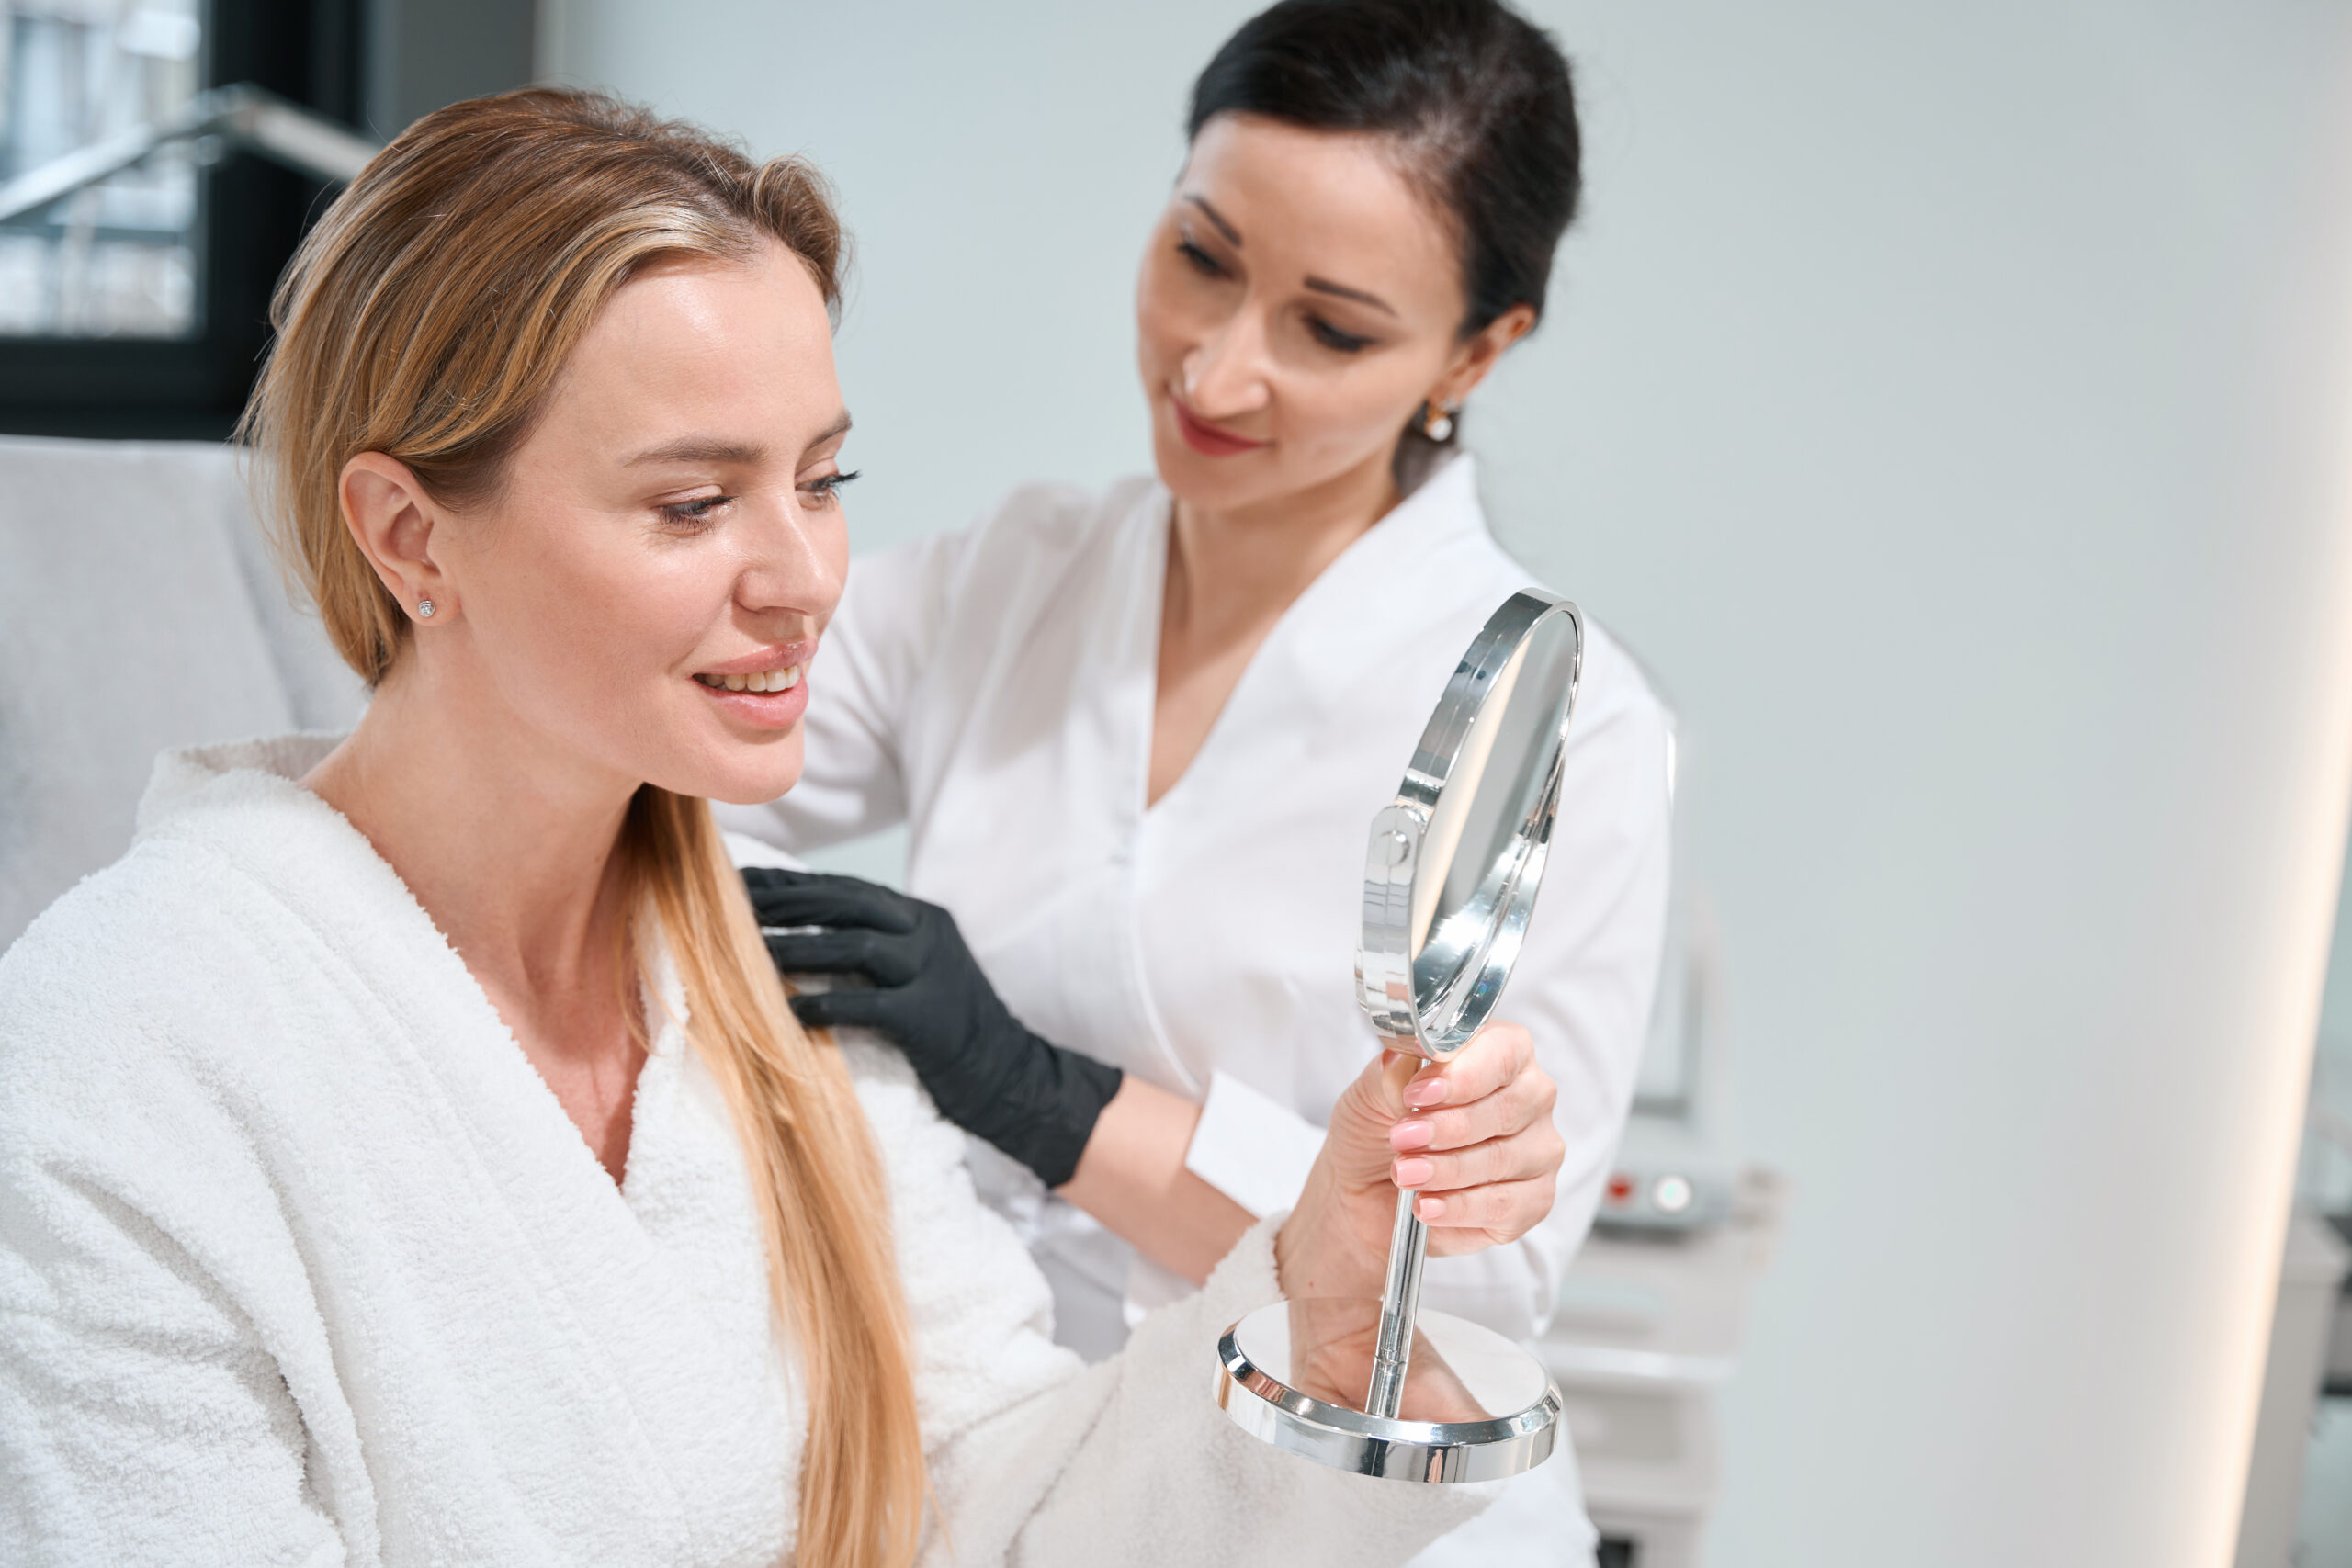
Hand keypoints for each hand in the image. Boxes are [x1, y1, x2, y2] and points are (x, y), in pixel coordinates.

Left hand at [741, 868, 1121, 1188]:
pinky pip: (866, 1003)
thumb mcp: (920, 973)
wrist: (1012, 1078)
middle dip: (784, 903)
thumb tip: (805, 939)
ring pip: (853, 944)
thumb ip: (878, 950)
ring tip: (743, 953)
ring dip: (795, 947)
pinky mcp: (929, 1016)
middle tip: (727, 906)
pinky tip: (786, 1012)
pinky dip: (823, 1004)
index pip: (846, 889)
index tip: (742, 882)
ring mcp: (932, 971)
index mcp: (922, 917)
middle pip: (845, 903)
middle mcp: (928, 933)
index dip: (792, 885)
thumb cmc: (952, 1032)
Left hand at [1275, 1022, 1561, 1302]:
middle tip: (1402, 1138)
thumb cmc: (1378, 1129)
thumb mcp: (1371, 1092)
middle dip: (1448, 1127)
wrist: (1367, 1190)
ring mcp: (1538, 1151)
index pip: (1504, 1052)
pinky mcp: (1534, 1200)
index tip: (1417, 1094)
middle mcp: (1530, 1097)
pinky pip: (1505, 1205)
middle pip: (1508, 1108)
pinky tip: (1427, 1206)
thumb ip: (1391, 1072)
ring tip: (1404, 1173)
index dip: (1462, 1076)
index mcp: (1501, 1052)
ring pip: (1503, 1159)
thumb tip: (1400, 1060)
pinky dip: (1459, 1207)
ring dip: (1446, 1169)